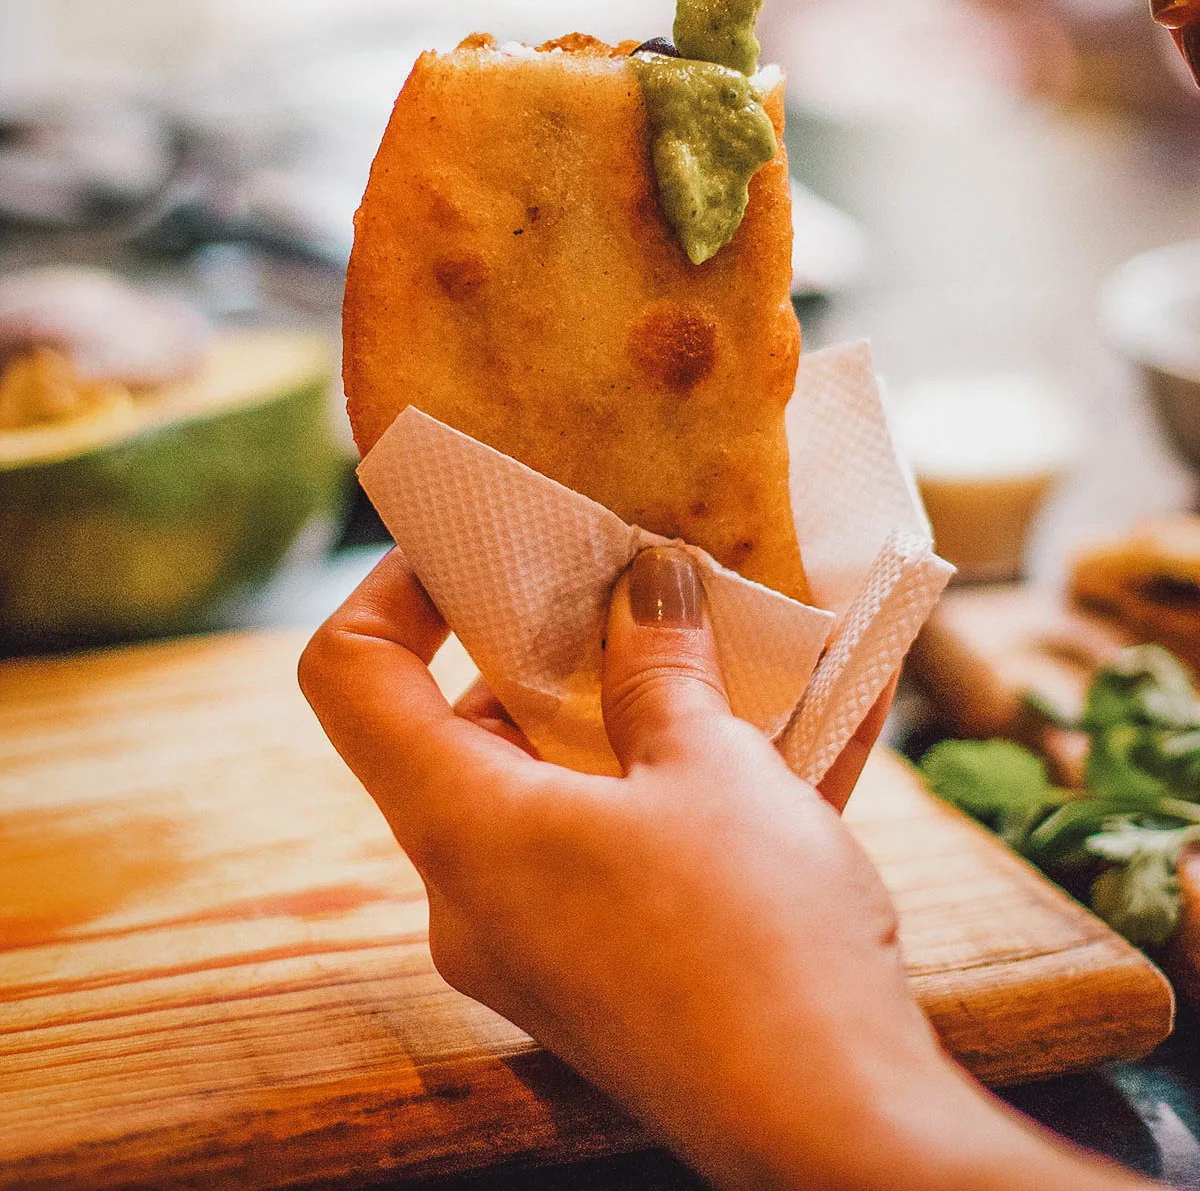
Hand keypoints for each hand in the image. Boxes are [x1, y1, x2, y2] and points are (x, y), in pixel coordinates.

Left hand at [300, 546, 1144, 1190]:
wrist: (838, 1141)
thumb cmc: (758, 946)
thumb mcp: (712, 771)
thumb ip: (663, 666)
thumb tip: (647, 583)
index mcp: (464, 829)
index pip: (354, 678)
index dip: (394, 587)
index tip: (476, 539)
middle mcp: (481, 893)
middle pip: (474, 727)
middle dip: (562, 642)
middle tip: (640, 574)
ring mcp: (549, 944)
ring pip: (575, 786)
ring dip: (655, 707)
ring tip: (745, 632)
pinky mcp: (621, 978)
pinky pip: (641, 848)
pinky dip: (706, 785)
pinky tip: (824, 720)